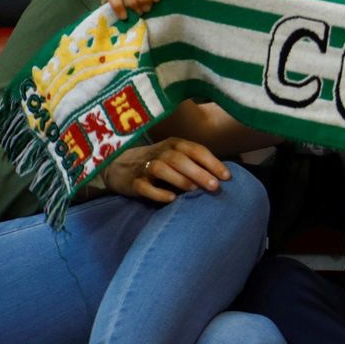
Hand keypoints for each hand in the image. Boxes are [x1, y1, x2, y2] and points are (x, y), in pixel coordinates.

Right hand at [101, 138, 229, 203]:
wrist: (117, 165)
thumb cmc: (156, 162)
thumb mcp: (175, 156)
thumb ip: (194, 163)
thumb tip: (221, 177)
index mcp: (174, 145)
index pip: (196, 150)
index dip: (212, 162)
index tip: (227, 176)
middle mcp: (160, 152)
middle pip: (180, 159)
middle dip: (199, 172)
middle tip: (214, 186)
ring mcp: (144, 167)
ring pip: (162, 169)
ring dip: (180, 179)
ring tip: (194, 190)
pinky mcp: (133, 182)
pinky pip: (145, 186)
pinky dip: (158, 192)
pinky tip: (171, 198)